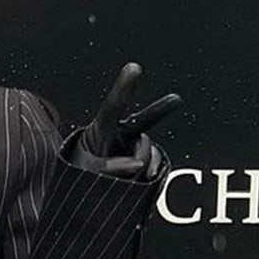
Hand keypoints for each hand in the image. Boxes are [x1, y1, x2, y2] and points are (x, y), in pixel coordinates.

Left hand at [74, 63, 181, 177]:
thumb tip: (137, 164)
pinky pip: (155, 167)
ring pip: (148, 152)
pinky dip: (149, 176)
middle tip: (176, 100)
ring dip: (139, 167)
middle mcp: (122, 135)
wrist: (86, 190)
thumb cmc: (81, 172)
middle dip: (161, 109)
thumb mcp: (84, 169)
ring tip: (122, 177)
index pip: (113, 106)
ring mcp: (135, 149)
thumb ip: (107, 167)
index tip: (134, 68)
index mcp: (101, 129)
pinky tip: (140, 180)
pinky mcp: (146, 164)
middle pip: (144, 122)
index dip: (124, 86)